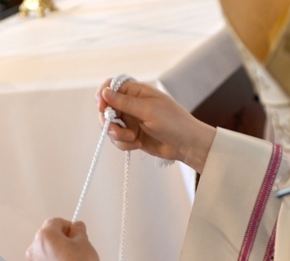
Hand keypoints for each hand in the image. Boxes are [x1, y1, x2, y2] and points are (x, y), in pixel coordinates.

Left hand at [25, 218, 103, 260]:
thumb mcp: (84, 243)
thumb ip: (78, 230)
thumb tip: (77, 227)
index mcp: (44, 236)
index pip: (55, 222)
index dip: (68, 226)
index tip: (75, 232)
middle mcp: (34, 249)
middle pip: (48, 237)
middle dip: (61, 239)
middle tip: (76, 247)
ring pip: (45, 252)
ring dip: (55, 253)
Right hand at [96, 78, 216, 172]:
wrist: (187, 144)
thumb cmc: (173, 122)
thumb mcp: (148, 110)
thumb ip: (125, 102)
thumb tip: (105, 92)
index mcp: (137, 92)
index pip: (111, 86)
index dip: (103, 95)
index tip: (102, 107)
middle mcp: (132, 104)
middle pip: (107, 108)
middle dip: (108, 121)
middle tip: (116, 131)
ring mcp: (131, 120)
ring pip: (111, 126)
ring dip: (117, 135)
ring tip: (132, 139)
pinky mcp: (132, 135)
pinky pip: (118, 139)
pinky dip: (124, 144)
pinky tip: (137, 145)